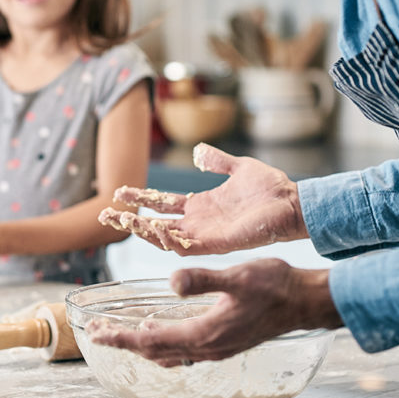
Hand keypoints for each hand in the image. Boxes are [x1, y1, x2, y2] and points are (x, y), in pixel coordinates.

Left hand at [86, 260, 340, 366]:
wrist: (304, 302)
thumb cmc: (274, 286)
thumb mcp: (236, 276)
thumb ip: (203, 280)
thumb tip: (171, 282)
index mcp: (204, 334)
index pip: (151, 341)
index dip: (121, 338)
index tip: (95, 334)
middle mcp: (207, 347)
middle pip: (154, 351)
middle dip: (124, 342)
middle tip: (97, 332)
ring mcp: (216, 348)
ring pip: (169, 353)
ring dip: (142, 344)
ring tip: (120, 333)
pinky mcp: (224, 342)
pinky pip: (184, 351)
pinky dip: (163, 343)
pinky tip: (158, 327)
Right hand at [102, 142, 305, 254]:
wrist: (293, 203)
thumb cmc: (271, 189)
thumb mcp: (238, 167)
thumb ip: (217, 160)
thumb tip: (198, 151)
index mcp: (201, 206)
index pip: (162, 204)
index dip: (141, 197)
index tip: (120, 189)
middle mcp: (199, 223)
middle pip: (155, 224)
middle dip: (129, 220)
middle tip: (105, 214)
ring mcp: (206, 235)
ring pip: (164, 237)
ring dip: (142, 230)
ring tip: (121, 220)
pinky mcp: (217, 243)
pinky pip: (186, 246)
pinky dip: (167, 240)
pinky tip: (151, 229)